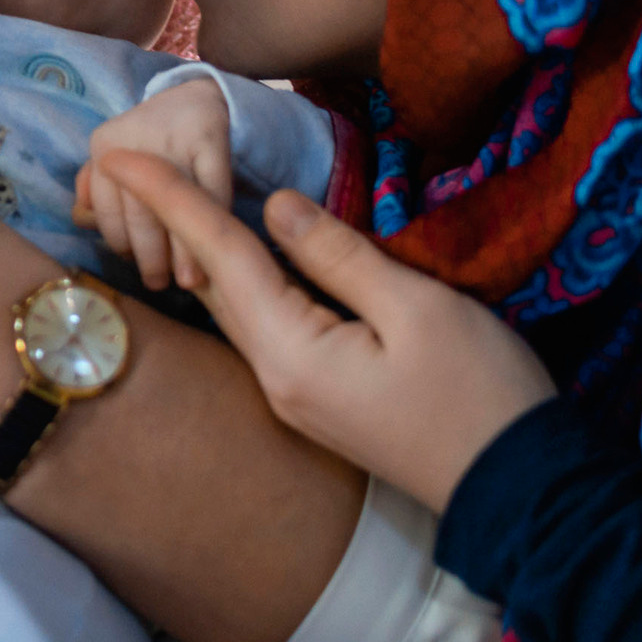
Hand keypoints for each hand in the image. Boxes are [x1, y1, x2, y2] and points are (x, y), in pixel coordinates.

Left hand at [75, 80, 233, 290]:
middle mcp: (133, 137)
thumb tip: (80, 219)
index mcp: (103, 144)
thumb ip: (94, 190)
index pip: (106, 209)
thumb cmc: (149, 141)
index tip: (133, 267)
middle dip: (150, 257)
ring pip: (175, 206)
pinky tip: (213, 247)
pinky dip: (211, 222)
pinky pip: (211, 191)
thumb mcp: (115, 158)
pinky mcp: (210, 137)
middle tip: (159, 283)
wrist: (197, 98)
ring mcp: (172, 136)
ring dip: (181, 251)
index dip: (120, 244)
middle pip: (139, 212)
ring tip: (187, 280)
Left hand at [96, 152, 556, 512]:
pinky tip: (236, 256)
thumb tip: (280, 208)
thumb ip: (340, 256)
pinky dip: (238, 281)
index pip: (219, 257)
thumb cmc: (479, 393)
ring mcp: (294, 395)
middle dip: (167, 222)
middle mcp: (275, 378)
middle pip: (210, 284)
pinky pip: (262, 326)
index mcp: (292, 353)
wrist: (518, 487)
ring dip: (197, 251)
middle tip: (124, 166)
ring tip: (164, 199)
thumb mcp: (417, 309)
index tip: (123, 154)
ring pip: (232, 307)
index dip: (173, 197)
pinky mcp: (318, 399)